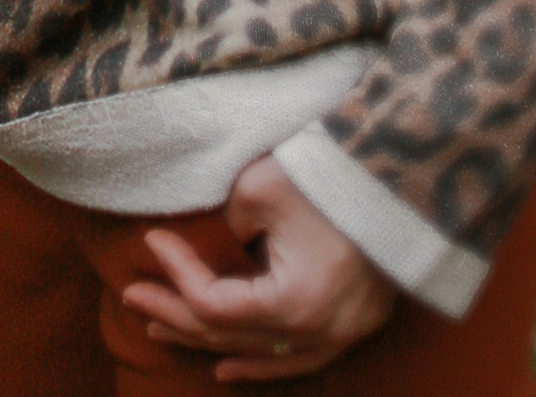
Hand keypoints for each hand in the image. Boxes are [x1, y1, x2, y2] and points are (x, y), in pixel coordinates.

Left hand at [118, 158, 394, 383]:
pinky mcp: (355, 323)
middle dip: (177, 315)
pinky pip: (298, 357)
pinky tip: (227, 366)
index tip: (152, 240)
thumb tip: (218, 246)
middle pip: (232, 336)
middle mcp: (320, 331)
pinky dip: (259, 361)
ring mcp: (342, 334)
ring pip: (262, 354)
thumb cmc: (328, 173)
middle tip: (133, 295)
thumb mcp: (260, 191)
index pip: (215, 303)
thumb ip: (229, 229)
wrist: (402, 169)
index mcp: (295, 303)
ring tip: (162, 331)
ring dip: (210, 342)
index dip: (177, 274)